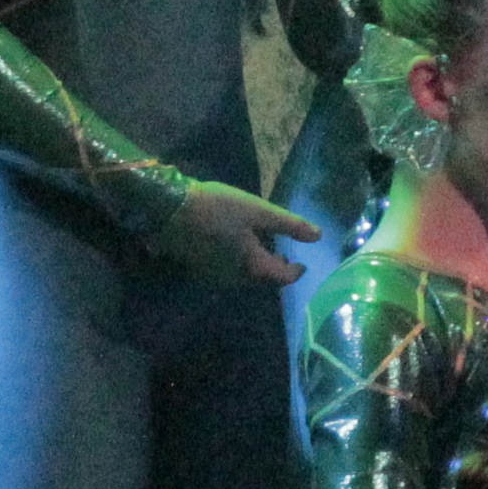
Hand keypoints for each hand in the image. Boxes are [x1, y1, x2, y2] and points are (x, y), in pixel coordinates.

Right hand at [163, 181, 318, 289]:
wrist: (169, 210)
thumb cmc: (218, 208)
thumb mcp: (258, 211)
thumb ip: (289, 224)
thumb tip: (318, 237)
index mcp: (253, 266)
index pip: (282, 278)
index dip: (296, 272)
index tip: (302, 264)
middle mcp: (235, 278)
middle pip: (263, 281)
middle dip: (276, 270)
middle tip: (284, 255)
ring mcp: (215, 276)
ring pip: (244, 277)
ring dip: (257, 267)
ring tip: (263, 249)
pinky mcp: (200, 269)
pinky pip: (227, 272)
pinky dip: (239, 264)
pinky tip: (237, 247)